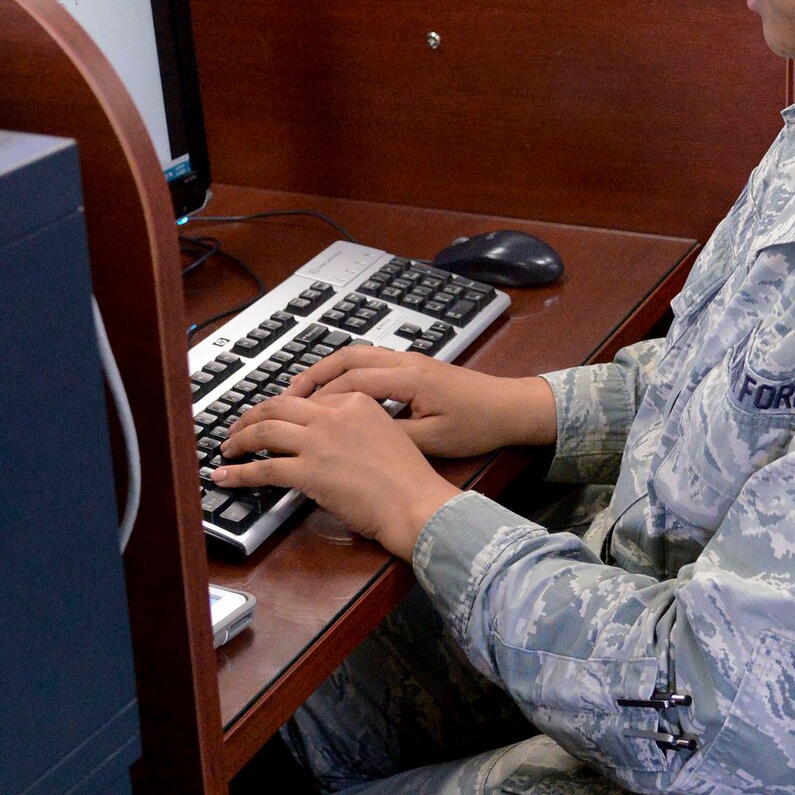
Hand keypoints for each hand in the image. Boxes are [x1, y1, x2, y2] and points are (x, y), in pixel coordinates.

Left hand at [215, 389, 458, 559]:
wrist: (414, 502)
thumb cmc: (407, 478)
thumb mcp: (386, 434)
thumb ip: (354, 427)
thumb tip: (326, 439)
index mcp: (354, 401)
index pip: (306, 399)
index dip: (282, 408)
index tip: (272, 417)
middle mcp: (333, 415)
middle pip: (278, 406)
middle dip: (251, 416)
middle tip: (238, 427)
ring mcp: (319, 441)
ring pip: (265, 431)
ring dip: (239, 439)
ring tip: (228, 448)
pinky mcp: (308, 471)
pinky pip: (263, 468)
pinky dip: (239, 473)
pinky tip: (226, 477)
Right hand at [282, 345, 556, 457]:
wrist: (510, 406)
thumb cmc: (477, 425)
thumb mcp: (433, 440)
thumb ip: (393, 434)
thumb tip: (354, 439)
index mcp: (408, 377)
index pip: (351, 380)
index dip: (318, 397)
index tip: (294, 414)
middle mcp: (404, 361)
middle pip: (346, 358)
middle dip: (312, 377)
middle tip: (284, 398)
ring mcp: (408, 359)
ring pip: (356, 355)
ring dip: (326, 371)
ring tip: (299, 393)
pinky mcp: (413, 365)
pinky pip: (369, 361)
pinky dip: (345, 372)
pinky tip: (334, 392)